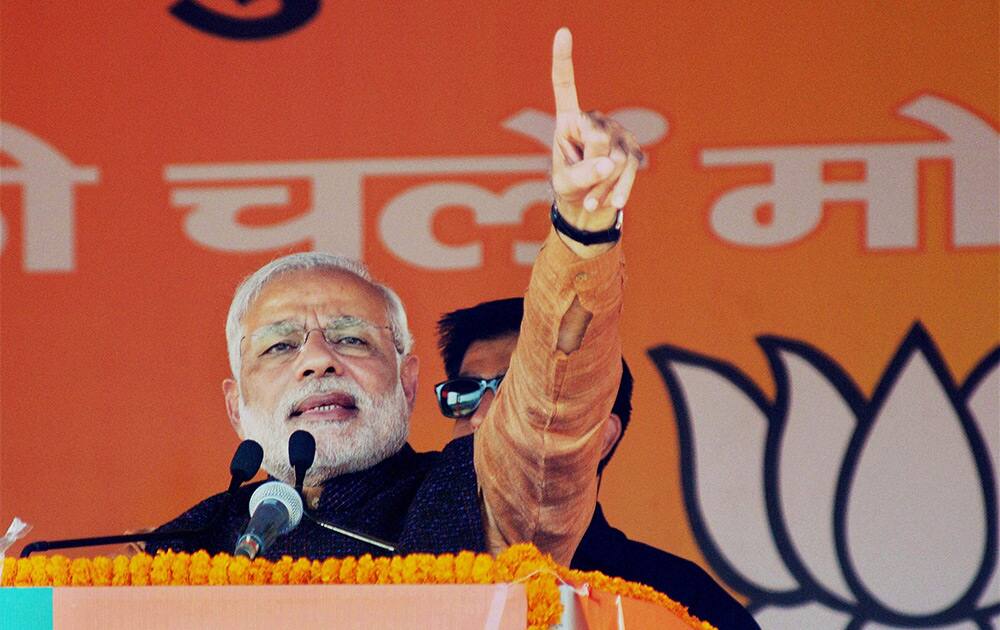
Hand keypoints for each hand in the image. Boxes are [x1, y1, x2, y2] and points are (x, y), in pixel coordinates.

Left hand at [550, 27, 642, 255]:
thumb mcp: (566, 183)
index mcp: (568, 120)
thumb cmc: (568, 187)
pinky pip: (630, 168)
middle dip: (591, 168)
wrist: (587, 206)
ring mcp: (617, 133)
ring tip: (591, 201)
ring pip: (616, 158)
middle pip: (597, 137)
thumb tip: (609, 163)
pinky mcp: (632, 150)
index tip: (563, 31)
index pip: (565, 86)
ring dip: (603, 186)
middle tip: (582, 186)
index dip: (563, 60)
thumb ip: (581, 174)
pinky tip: (613, 203)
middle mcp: (595, 120)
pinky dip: (620, 189)